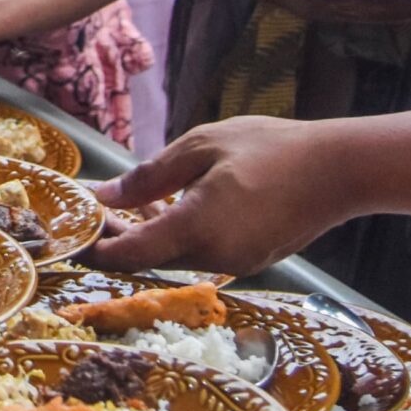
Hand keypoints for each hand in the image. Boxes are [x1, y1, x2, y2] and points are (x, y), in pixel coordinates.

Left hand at [87, 117, 353, 275]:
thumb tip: (102, 196)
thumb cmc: (270, 148)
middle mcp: (214, 257)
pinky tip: (168, 212)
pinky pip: (201, 254)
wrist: (339, 170)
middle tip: (92, 215)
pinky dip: (178, 238)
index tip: (71, 237)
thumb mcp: (201, 147)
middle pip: (149, 259)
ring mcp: (236, 264)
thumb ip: (149, 177)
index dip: (94, 249)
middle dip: (117, 241)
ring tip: (125, 209)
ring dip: (147, 238)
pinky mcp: (252, 261)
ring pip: (175, 258)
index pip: (128, 255)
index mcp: (196, 228)